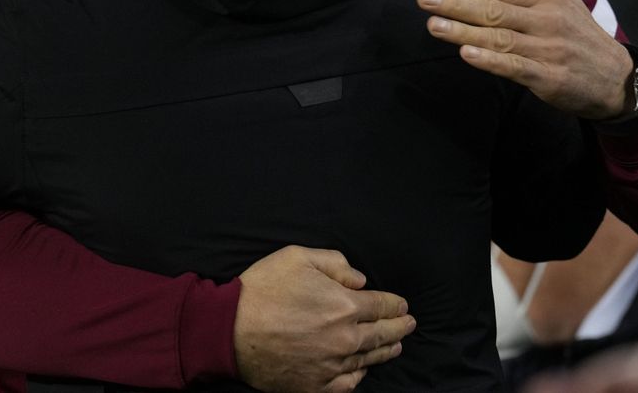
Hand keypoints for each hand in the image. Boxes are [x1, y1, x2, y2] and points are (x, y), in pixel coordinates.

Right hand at [234, 245, 414, 392]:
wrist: (228, 330)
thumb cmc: (262, 289)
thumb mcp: (298, 256)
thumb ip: (335, 263)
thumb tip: (360, 280)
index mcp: (343, 304)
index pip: (381, 305)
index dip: (395, 304)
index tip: (402, 305)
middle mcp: (344, 338)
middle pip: (382, 334)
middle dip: (399, 327)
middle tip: (409, 324)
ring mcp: (331, 365)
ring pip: (368, 359)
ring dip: (386, 350)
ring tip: (395, 345)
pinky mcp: (315, 385)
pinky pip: (347, 384)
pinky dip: (359, 376)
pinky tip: (362, 370)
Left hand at [417, 0, 632, 119]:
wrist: (618, 78)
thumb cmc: (578, 36)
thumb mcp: (560, 1)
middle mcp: (548, 19)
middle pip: (494, 9)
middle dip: (456, 3)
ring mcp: (549, 48)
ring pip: (499, 37)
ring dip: (463, 31)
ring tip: (433, 25)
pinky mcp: (550, 77)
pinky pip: (515, 66)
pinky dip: (489, 60)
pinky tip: (466, 54)